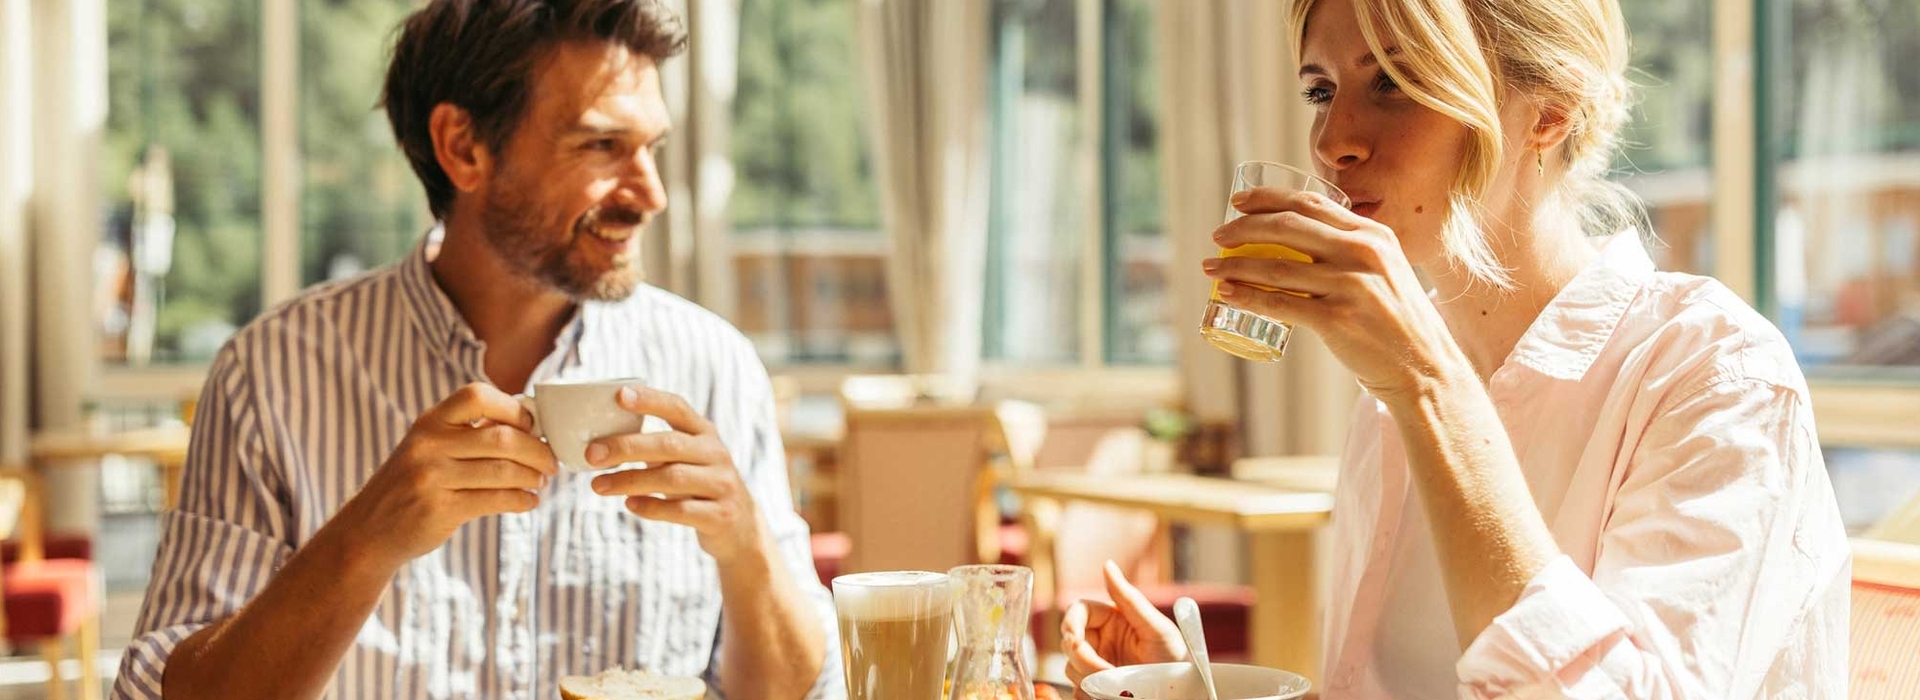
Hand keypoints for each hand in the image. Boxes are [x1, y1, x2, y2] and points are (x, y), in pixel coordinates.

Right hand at [332, 383, 558, 571]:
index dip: (513, 408)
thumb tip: (530, 421)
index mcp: (429, 422)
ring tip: (541, 482)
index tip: (531, 426)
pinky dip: (522, 500)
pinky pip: (496, 500)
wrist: (369, 530)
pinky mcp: (440, 509)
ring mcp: (432, 477)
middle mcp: (428, 444)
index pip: (477, 396)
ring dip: (533, 477)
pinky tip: (529, 501)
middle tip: (551, 462)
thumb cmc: (412, 484)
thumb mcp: (428, 447)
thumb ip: (468, 433)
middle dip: (538, 451)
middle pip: (502, 438)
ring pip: (503, 471)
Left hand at [585, 385, 766, 564]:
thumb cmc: (698, 486)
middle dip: (627, 447)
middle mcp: (716, 454)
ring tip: (598, 485)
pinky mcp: (720, 515)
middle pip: (669, 444)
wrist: (740, 527)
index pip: (678, 408)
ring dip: (630, 480)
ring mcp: (721, 484)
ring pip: (672, 478)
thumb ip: (656, 447)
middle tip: (592, 454)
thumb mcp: (687, 459)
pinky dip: (651, 507)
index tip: (619, 396)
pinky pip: (681, 510)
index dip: (650, 400)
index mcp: (705, 433)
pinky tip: (629, 504)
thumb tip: (601, 442)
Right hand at [1060, 562, 1186, 699]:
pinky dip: (1087, 694)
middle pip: (1069, 642)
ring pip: (1071, 668)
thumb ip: (1129, 598)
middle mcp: (1101, 640)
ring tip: (1119, 687)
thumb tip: (1107, 564)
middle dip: (1083, 658)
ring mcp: (1097, 665)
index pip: (1077, 612)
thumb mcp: (1156, 628)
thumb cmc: (1176, 658)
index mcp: (1110, 619)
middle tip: (1106, 672)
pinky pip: (1077, 690)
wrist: (1183, 692)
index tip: (1075, 641)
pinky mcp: (1096, 688)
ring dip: (1088, 679)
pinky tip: (1106, 695)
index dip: (1071, 624)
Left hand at [1205, 188, 1466, 400]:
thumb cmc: (1396, 321)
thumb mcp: (1384, 270)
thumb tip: (1301, 243)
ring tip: (1211, 268)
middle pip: (1287, 227)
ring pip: (1276, 267)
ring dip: (1235, 265)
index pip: (1311, 203)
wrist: (1425, 368)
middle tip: (1218, 237)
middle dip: (1243, 228)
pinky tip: (1226, 294)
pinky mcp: (1337, 319)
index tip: (1237, 203)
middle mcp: (1363, 252)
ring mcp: (1351, 285)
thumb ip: (1352, 252)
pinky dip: (1247, 297)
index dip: (1268, 199)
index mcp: (1373, 234)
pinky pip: (1280, 304)